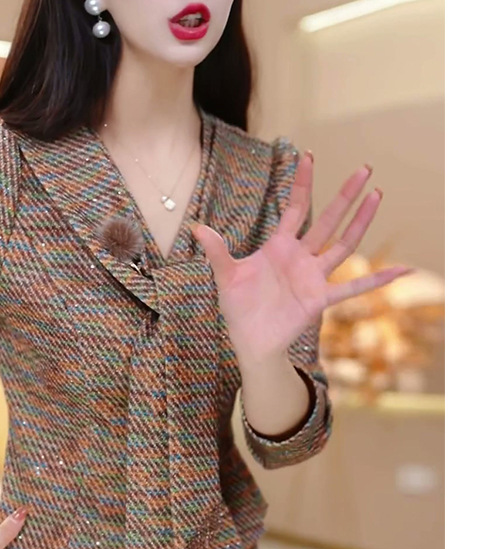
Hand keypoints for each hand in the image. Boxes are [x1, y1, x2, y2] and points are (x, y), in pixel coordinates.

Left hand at [190, 152, 412, 368]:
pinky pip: (354, 288)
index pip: (295, 208)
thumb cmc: (238, 309)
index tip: (310, 156)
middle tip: (365, 168)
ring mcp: (314, 277)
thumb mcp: (226, 277)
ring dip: (361, 222)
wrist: (250, 342)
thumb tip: (196, 227)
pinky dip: (378, 280)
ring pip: (344, 244)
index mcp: (279, 247)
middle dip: (346, 195)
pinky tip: (402, 270)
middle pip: (328, 219)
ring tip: (378, 196)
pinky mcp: (320, 299)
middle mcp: (301, 257)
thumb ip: (216, 251)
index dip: (302, 183)